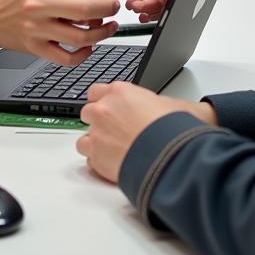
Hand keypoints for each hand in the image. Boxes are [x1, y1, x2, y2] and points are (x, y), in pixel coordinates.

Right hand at [0, 0, 118, 66]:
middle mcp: (36, 5)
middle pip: (82, 9)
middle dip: (107, 8)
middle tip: (114, 7)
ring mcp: (36, 30)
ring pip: (78, 37)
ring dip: (101, 33)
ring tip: (109, 26)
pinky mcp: (36, 49)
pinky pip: (66, 58)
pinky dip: (83, 55)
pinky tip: (90, 46)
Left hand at [76, 83, 216, 182]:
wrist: (169, 155)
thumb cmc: (171, 129)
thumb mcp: (170, 104)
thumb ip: (156, 103)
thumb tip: (168, 107)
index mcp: (119, 92)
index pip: (96, 91)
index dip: (103, 101)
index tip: (110, 109)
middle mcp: (103, 110)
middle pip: (87, 113)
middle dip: (98, 122)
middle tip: (115, 131)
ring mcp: (97, 135)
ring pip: (83, 139)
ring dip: (95, 144)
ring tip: (113, 150)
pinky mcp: (96, 159)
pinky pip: (90, 160)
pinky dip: (99, 163)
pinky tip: (114, 163)